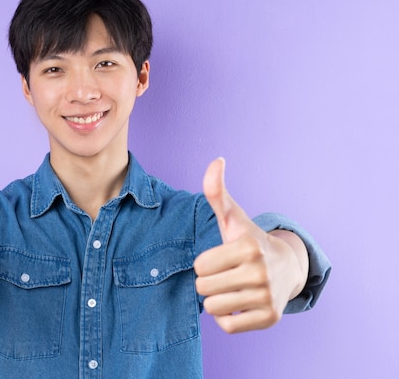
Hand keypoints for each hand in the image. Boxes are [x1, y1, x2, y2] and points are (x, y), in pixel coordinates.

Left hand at [194, 158, 306, 332]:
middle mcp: (260, 271)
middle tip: (226, 274)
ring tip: (232, 288)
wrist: (285, 266)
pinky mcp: (270, 318)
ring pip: (213, 308)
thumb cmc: (248, 241)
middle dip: (208, 282)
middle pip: (203, 288)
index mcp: (247, 246)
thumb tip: (216, 160)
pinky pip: (228, 325)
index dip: (205, 263)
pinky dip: (228, 318)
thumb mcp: (233, 217)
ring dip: (217, 300)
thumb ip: (217, 192)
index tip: (221, 258)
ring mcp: (267, 296)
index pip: (199, 266)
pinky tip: (239, 303)